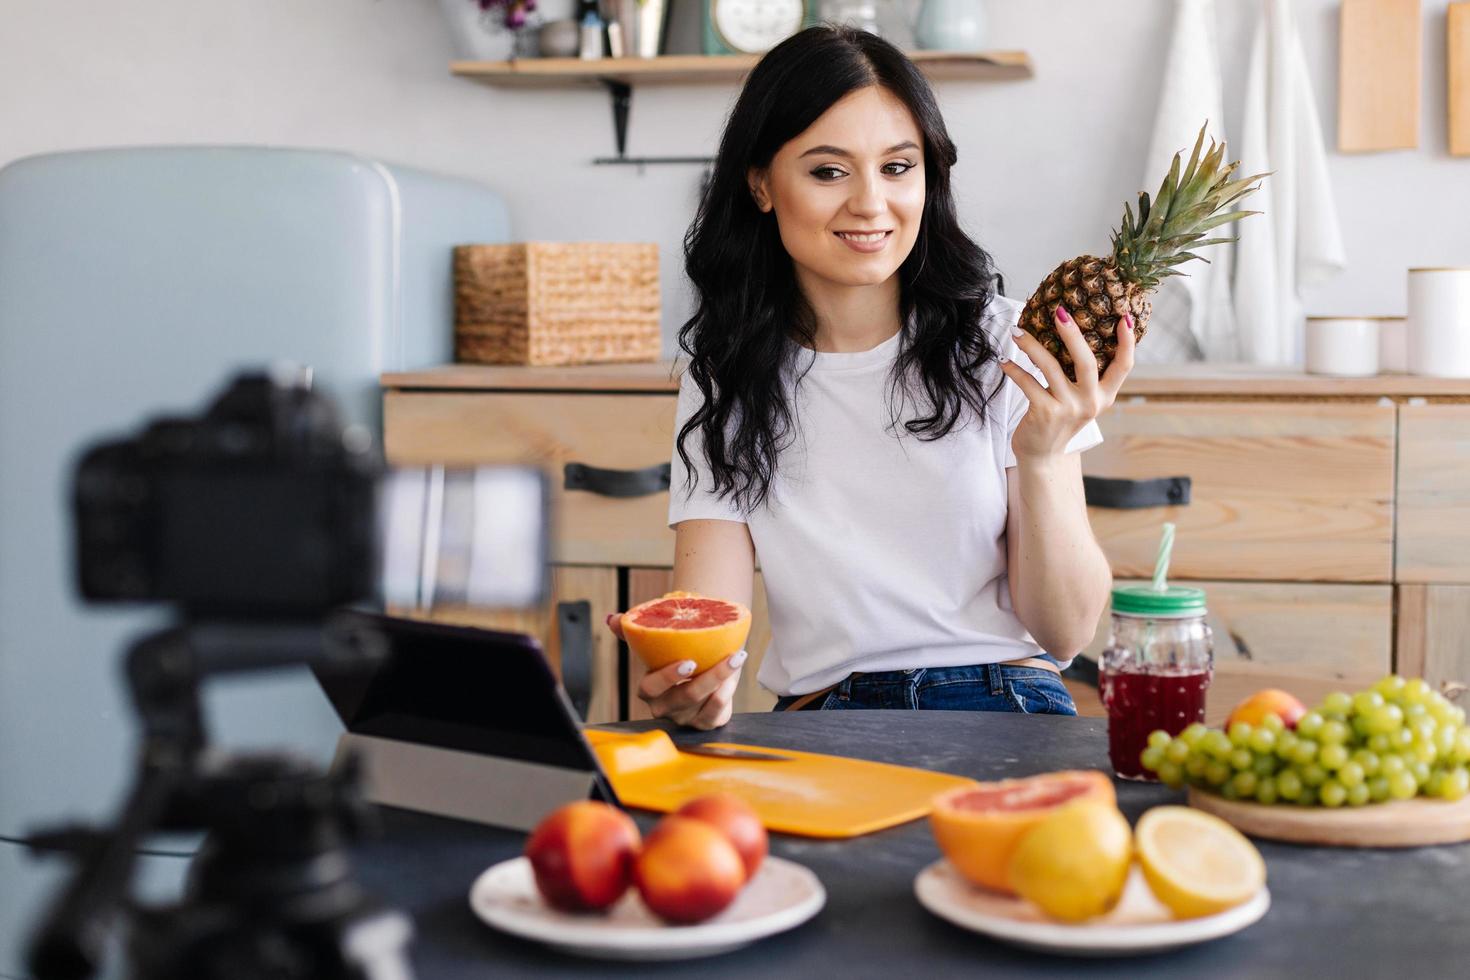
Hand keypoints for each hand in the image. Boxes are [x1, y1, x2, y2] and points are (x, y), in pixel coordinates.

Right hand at [607, 613, 744, 729]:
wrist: (703, 670)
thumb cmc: (677, 655)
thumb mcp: (657, 644)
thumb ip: (634, 631)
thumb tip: (612, 618)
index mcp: (650, 689)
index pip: (651, 688)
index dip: (668, 677)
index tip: (689, 661)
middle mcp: (665, 707)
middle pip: (683, 698)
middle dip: (705, 679)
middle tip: (724, 659)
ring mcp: (686, 718)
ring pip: (704, 704)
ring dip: (722, 680)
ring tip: (735, 658)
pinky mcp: (705, 723)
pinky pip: (716, 714)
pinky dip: (726, 694)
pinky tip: (733, 677)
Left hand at [1001, 305, 1134, 461]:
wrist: (1042, 456)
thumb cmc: (1060, 419)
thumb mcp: (1081, 400)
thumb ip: (1084, 377)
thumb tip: (1071, 332)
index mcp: (1104, 396)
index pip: (1124, 366)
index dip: (1127, 342)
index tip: (1125, 317)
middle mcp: (1090, 402)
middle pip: (1086, 361)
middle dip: (1073, 334)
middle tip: (1060, 312)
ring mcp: (1068, 409)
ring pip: (1050, 368)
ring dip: (1031, 346)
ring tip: (1017, 332)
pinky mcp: (1045, 413)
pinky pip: (1028, 383)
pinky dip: (1014, 370)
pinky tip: (1004, 361)